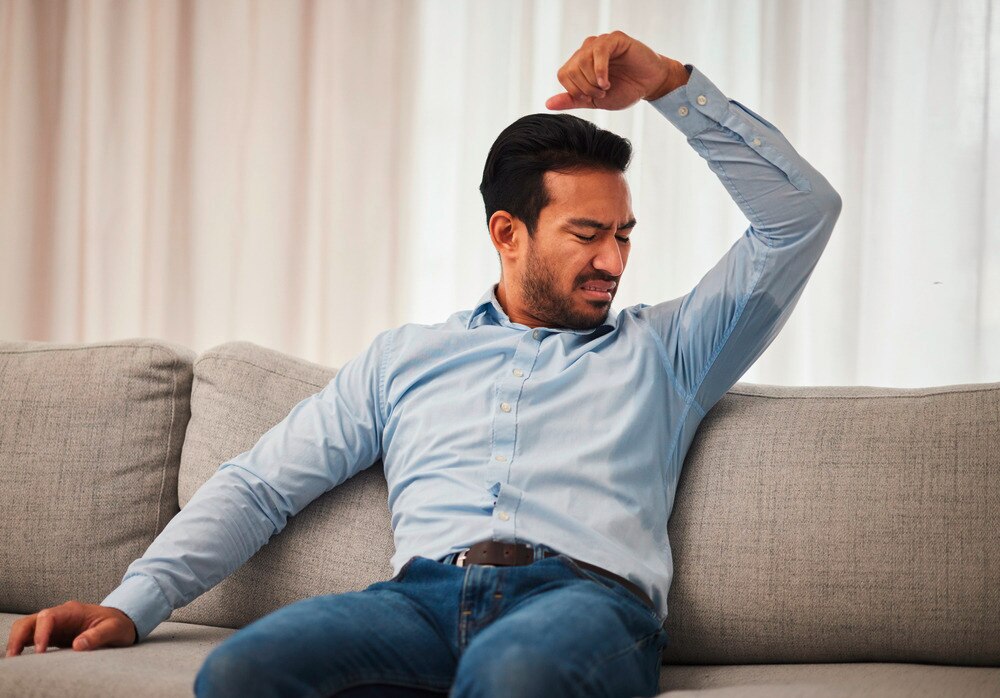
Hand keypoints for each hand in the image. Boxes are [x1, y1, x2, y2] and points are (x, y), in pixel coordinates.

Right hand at [5, 601, 136, 656]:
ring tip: (12, 660)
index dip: (41, 632)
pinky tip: (19, 660)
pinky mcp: (54, 635)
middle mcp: (60, 615)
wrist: (122, 622)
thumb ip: (98, 635)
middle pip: (30, 620)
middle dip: (19, 636)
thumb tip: (77, 645)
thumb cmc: (119, 624)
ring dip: (17, 642)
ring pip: (27, 628)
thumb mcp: (115, 629)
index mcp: (73, 610)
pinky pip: (32, 638)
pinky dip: (22, 646)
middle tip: (14, 657)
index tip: (41, 651)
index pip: (48, 616)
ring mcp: (55, 625)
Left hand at [545, 31, 688, 110]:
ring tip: (607, 87)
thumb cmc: (625, 90)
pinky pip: (599, 50)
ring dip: (593, 80)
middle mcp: (587, 51)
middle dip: (585, 87)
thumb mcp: (595, 101)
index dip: (575, 90)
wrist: (650, 85)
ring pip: (582, 60)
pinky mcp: (615, 39)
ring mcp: (600, 43)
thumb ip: (572, 100)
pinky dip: (600, 70)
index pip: (563, 75)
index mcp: (580, 64)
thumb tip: (547, 104)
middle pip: (571, 68)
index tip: (591, 97)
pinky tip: (607, 81)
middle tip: (602, 93)